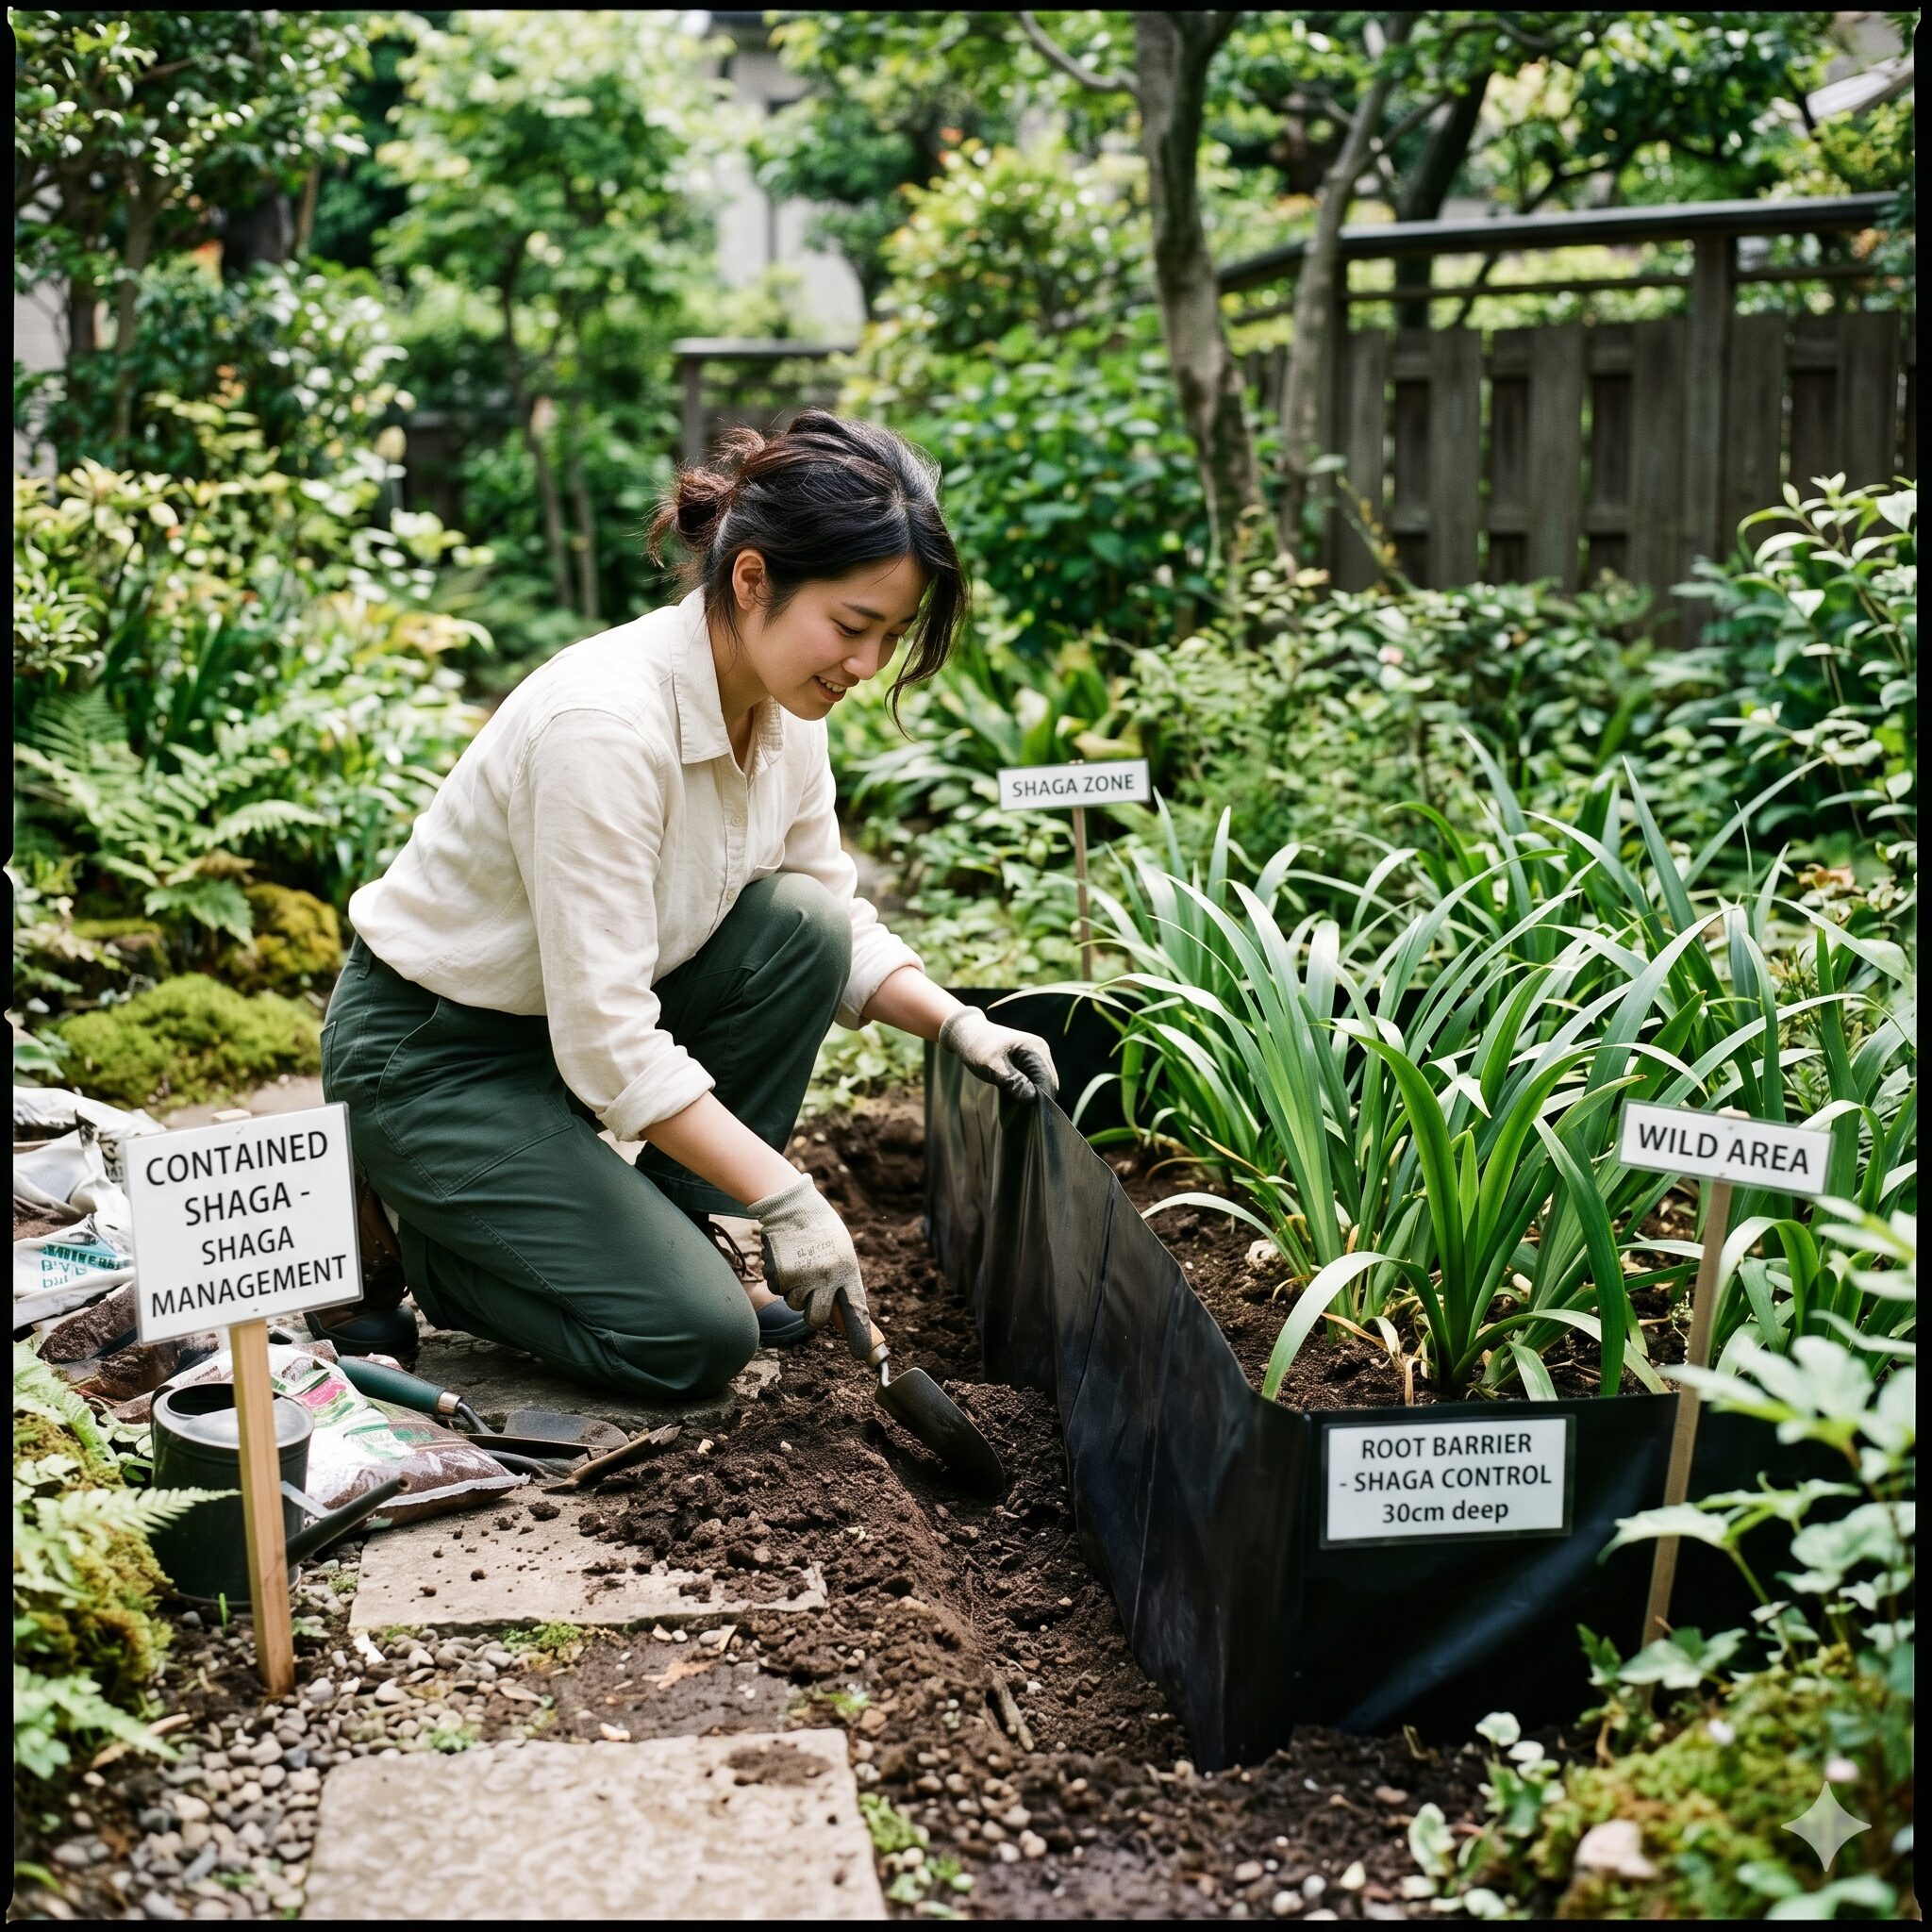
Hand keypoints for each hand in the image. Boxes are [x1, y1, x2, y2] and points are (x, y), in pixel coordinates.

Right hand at [745, 1173, 867, 1334]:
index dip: (860, 1334)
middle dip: (811, 1314)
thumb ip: (843, 1280)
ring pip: (794, 1304)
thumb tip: (845, 1315)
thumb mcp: (841, 1251)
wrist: (793, 1206)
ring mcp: (802, 1275)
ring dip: (794, 1291)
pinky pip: (777, 1290)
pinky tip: (786, 1261)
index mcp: (847, 1269)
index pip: (856, 1309)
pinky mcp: (781, 1272)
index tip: (865, 1355)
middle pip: (816, 1319)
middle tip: (811, 1297)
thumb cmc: (820, 1230)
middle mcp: (827, 1276)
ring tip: (800, 1265)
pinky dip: (779, 1280)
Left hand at [939, 1008, 1059, 1103]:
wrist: (968, 1034)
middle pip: (1050, 1082)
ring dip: (1035, 1095)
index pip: (1047, 1080)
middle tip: (1023, 1112)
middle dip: (1040, 1098)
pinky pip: (1037, 1079)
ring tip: (1019, 1104)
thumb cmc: (978, 1049)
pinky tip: (1018, 1095)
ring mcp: (1038, 1054)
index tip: (1030, 1114)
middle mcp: (1041, 1050)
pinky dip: (1031, 1089)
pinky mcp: (1031, 1060)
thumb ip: (1013, 1082)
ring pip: (1045, 1082)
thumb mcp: (992, 1067)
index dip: (1042, 1099)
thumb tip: (1033, 1098)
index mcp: (1035, 1049)